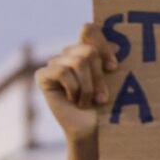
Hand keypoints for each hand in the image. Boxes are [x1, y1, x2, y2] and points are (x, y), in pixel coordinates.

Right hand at [36, 24, 120, 141]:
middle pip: (88, 51)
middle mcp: (69, 53)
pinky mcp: (43, 75)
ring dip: (87, 87)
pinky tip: (72, 100)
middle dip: (98, 77)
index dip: (102, 46)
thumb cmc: (105, 107)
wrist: (91, 130)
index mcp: (85, 50)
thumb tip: (116, 46)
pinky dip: (73, 89)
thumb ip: (110, 61)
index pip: (89, 30)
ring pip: (77, 62)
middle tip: (102, 98)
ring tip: (88, 101)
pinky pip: (62, 72)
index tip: (113, 68)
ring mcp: (55, 63)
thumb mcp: (111, 80)